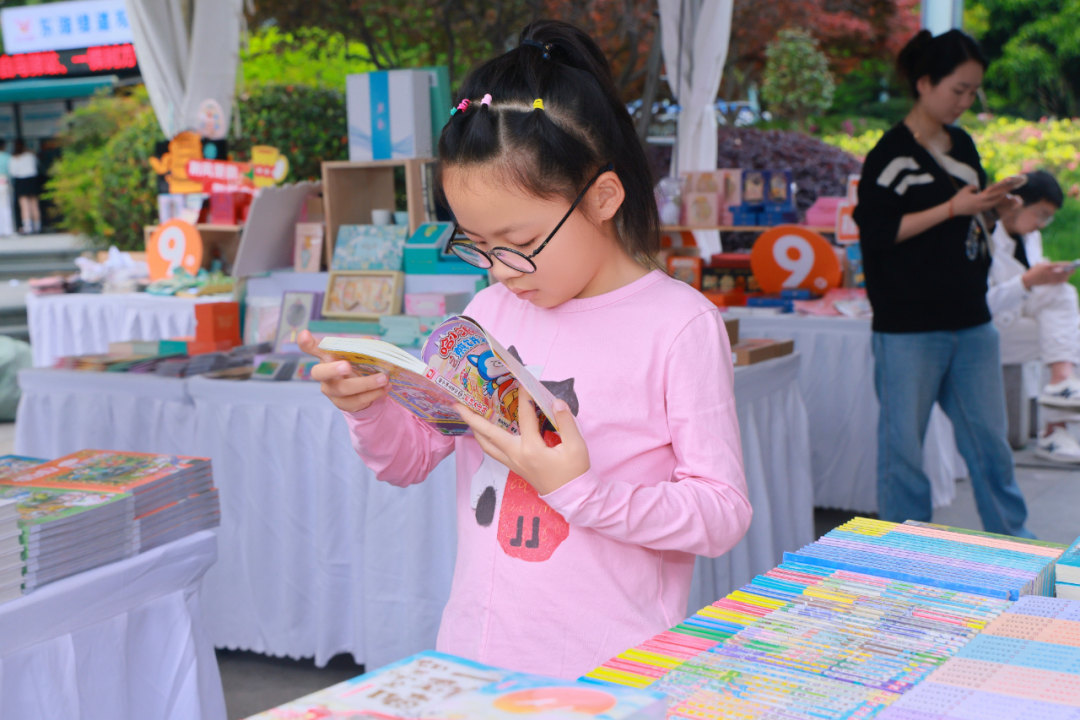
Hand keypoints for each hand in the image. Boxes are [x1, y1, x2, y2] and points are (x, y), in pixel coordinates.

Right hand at [298, 329, 389, 412]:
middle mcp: (324, 375)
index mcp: (327, 357)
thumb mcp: (363, 354)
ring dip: (365, 383)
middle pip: (320, 373)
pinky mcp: (342, 404)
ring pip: (343, 389)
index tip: (304, 334)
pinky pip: (356, 401)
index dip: (306, 343)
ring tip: (383, 378)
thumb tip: (369, 343)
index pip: (312, 348)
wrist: (365, 391)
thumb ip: (365, 346)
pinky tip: (384, 388)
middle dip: (333, 369)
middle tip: (346, 366)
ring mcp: (331, 391)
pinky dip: (373, 394)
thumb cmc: (359, 366)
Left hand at [454, 389, 589, 495]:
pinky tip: (484, 432)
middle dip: (472, 418)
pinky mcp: (514, 467)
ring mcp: (512, 462)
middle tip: (457, 404)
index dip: (525, 396)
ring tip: (467, 416)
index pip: (525, 416)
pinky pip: (493, 451)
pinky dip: (484, 440)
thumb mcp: (577, 446)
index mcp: (531, 448)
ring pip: (486, 445)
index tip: (523, 380)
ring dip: (475, 430)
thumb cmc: (574, 472)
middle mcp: (516, 454)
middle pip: (488, 434)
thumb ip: (566, 422)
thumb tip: (556, 402)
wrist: (571, 497)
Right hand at [951, 183, 1015, 215]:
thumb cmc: (958, 198)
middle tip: (1006, 193)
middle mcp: (980, 205)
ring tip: (1000, 197)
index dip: (1000, 192)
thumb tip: (977, 189)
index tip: (1006, 189)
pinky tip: (991, 202)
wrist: (952, 209)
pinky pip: (986, 208)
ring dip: (996, 202)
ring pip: (991, 206)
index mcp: (979, 199)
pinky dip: (990, 204)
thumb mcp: (965, 189)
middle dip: (1000, 198)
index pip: (992, 195)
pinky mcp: (976, 212)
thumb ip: (974, 187)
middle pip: (994, 202)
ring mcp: (979, 209)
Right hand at [1022, 262, 1074, 289]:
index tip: (1071, 264)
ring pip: (1061, 277)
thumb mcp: (1040, 264)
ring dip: (1067, 275)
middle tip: (1073, 270)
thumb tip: (1059, 265)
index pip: (1059, 265)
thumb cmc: (1034, 270)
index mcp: (1047, 266)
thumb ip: (1049, 264)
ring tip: (1070, 273)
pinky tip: (1065, 278)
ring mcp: (1049, 278)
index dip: (1066, 264)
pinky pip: (1059, 281)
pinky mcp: (1049, 282)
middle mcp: (1049, 272)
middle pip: (1062, 272)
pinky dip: (1063, 280)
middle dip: (1069, 271)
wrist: (1028, 279)